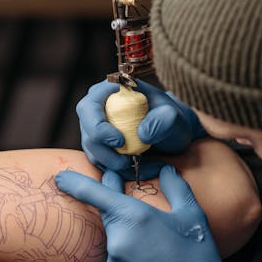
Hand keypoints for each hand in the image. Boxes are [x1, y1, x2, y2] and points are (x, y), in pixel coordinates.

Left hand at [55, 165, 250, 261]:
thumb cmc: (197, 256)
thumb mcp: (192, 215)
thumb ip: (175, 187)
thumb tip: (165, 170)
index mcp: (133, 216)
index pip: (94, 193)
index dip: (74, 182)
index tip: (59, 177)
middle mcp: (117, 240)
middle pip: (111, 219)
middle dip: (122, 214)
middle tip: (144, 218)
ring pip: (116, 244)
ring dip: (131, 243)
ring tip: (159, 254)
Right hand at [76, 79, 205, 179]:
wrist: (171, 133)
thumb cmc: (170, 119)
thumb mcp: (174, 117)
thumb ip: (164, 120)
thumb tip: (142, 133)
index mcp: (110, 91)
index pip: (90, 107)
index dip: (98, 127)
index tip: (120, 141)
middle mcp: (97, 109)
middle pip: (87, 133)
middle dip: (104, 151)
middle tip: (127, 161)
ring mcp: (96, 130)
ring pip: (93, 152)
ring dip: (114, 164)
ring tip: (141, 164)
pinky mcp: (100, 148)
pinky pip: (101, 163)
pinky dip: (118, 171)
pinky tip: (138, 168)